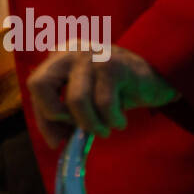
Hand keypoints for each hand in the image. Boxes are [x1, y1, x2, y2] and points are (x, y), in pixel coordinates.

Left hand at [26, 45, 178, 147]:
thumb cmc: (116, 90)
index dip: (43, 118)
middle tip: (75, 128)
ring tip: (105, 128)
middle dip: (54, 114)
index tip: (57, 140)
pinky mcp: (113, 66)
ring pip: (75, 100)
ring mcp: (91, 56)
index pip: (36, 86)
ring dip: (91, 124)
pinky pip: (104, 105)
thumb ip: (66, 113)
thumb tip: (55, 141)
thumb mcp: (86, 97)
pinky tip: (120, 120)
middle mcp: (70, 52)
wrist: (157, 74)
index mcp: (58, 57)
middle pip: (39, 83)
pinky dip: (113, 121)